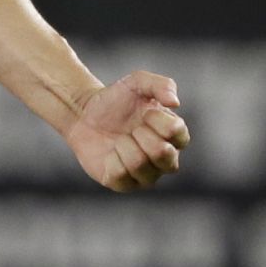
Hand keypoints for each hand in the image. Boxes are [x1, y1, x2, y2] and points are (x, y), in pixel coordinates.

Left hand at [63, 71, 189, 191]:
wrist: (85, 113)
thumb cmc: (117, 99)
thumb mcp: (139, 82)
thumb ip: (161, 85)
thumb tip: (175, 103)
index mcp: (172, 137)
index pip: (179, 135)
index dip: (159, 122)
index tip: (145, 112)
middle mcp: (164, 160)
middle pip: (165, 157)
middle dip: (144, 137)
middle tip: (132, 128)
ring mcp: (145, 175)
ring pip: (141, 167)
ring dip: (126, 145)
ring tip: (120, 139)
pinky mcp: (123, 184)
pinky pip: (121, 175)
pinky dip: (113, 158)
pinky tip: (111, 152)